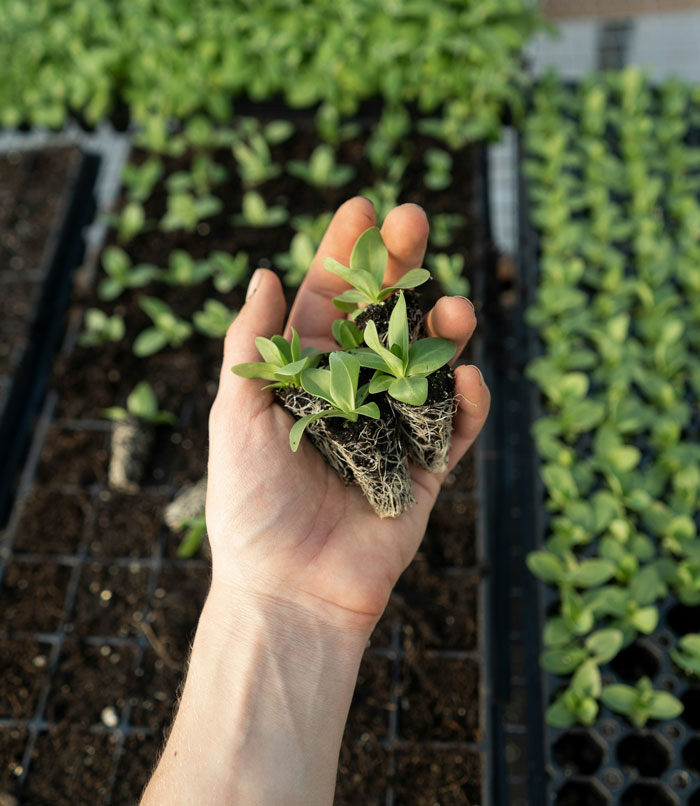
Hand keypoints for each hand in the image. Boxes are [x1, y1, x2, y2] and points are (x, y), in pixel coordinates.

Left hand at [206, 197, 489, 635]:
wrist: (289, 590)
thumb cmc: (251, 505)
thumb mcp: (238, 417)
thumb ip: (253, 347)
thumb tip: (262, 272)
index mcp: (305, 375)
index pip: (327, 301)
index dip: (344, 254)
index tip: (362, 206)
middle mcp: (352, 391)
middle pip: (384, 317)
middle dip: (400, 268)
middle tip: (414, 221)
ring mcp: (393, 427)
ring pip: (429, 363)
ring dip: (445, 330)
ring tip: (455, 306)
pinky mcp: (425, 469)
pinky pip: (455, 428)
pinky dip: (468, 403)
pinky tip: (472, 379)